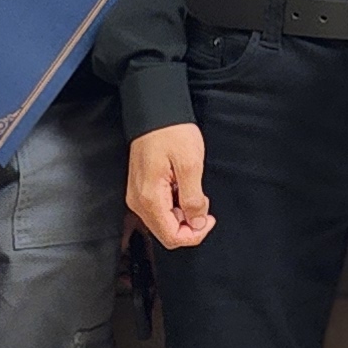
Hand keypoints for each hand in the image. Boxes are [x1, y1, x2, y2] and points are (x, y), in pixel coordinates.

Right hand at [127, 124, 213, 248]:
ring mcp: (138, 195)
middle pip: (166, 233)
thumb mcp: (190, 165)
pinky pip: (160, 208)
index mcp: (149, 198)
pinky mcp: (142, 189)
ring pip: (164, 222)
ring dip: (183, 214)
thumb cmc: (171, 132)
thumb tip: (197, 222)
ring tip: (194, 190)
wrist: (155, 111)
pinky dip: (176, 204)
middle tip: (204, 204)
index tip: (209, 219)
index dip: (195, 234)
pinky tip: (183, 186)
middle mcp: (138, 201)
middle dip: (190, 225)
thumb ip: (193, 199)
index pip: (171, 237)